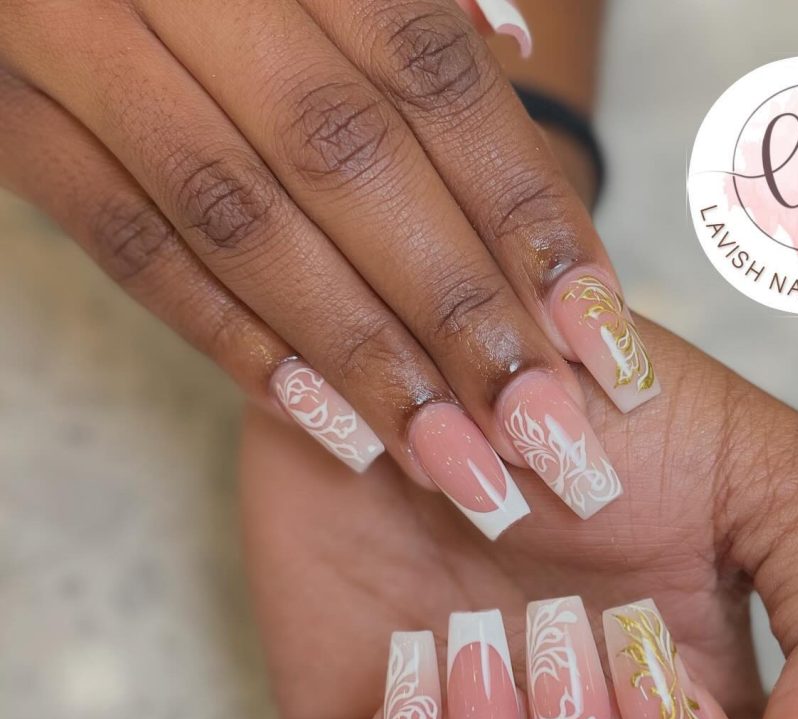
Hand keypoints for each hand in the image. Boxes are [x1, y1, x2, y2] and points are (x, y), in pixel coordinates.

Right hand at [0, 0, 642, 531]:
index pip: (432, 78)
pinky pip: (129, 247)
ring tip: (454, 459)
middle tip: (541, 429)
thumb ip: (407, 4)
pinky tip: (328, 424)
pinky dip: (233, 340)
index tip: (603, 338)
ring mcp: (73, 38)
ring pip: (240, 220)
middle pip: (347, 163)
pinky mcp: (11, 121)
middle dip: (454, 310)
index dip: (524, 213)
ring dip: (357, 355)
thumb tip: (512, 48)